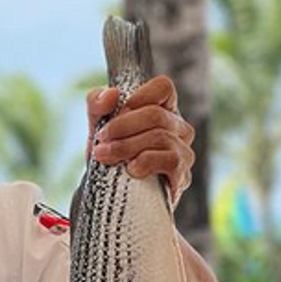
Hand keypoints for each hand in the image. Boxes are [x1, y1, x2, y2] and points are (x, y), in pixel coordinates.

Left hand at [85, 76, 195, 206]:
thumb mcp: (96, 126)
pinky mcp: (181, 176)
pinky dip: (145, 163)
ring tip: (105, 157)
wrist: (109, 194)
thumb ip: (97, 104)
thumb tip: (111, 94)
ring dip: (126, 147)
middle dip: (121, 127)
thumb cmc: (109, 154)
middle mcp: (178, 128)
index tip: (116, 112)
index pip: (163, 87)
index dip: (139, 96)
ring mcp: (184, 152)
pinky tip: (130, 170)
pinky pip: (170, 161)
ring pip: (160, 137)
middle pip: (156, 115)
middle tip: (100, 141)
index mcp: (162, 109)